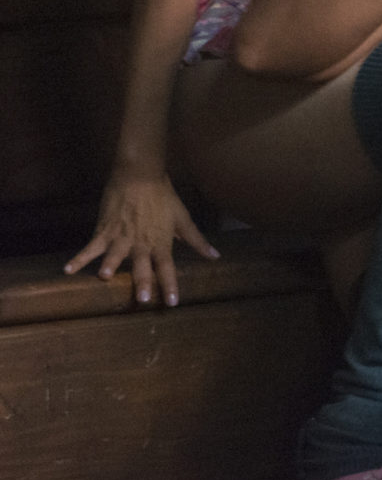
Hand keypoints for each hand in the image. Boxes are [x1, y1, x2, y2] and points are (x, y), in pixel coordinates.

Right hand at [64, 169, 218, 306]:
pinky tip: (68, 269)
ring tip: (105, 276)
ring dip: (110, 264)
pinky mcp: (104, 230)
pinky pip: (91, 246)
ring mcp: (121, 237)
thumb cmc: (164, 197)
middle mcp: (141, 242)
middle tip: (143, 301)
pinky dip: (80, 258)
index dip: (170, 285)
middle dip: (143, 283)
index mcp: (161, 241)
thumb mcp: (183, 218)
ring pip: (115, 254)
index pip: (167, 267)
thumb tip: (215, 256)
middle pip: (142, 265)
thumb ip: (197, 240)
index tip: (172, 303)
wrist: (140, 176)